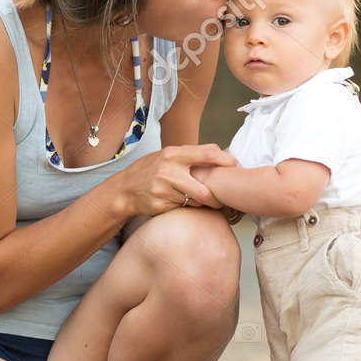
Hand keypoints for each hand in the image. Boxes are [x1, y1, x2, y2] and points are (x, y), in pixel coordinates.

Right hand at [116, 144, 238, 217]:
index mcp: (173, 154)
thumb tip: (222, 152)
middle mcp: (168, 171)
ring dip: (202, 202)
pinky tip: (182, 203)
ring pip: (196, 201)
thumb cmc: (152, 169)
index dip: (225, 160)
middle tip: (223, 196)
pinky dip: (189, 207)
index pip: (207, 154)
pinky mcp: (160, 205)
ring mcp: (163, 190)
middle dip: (217, 196)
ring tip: (199, 198)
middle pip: (205, 189)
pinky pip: (184, 208)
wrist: (125, 189)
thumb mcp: (168, 155)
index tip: (236, 165)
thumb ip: (191, 154)